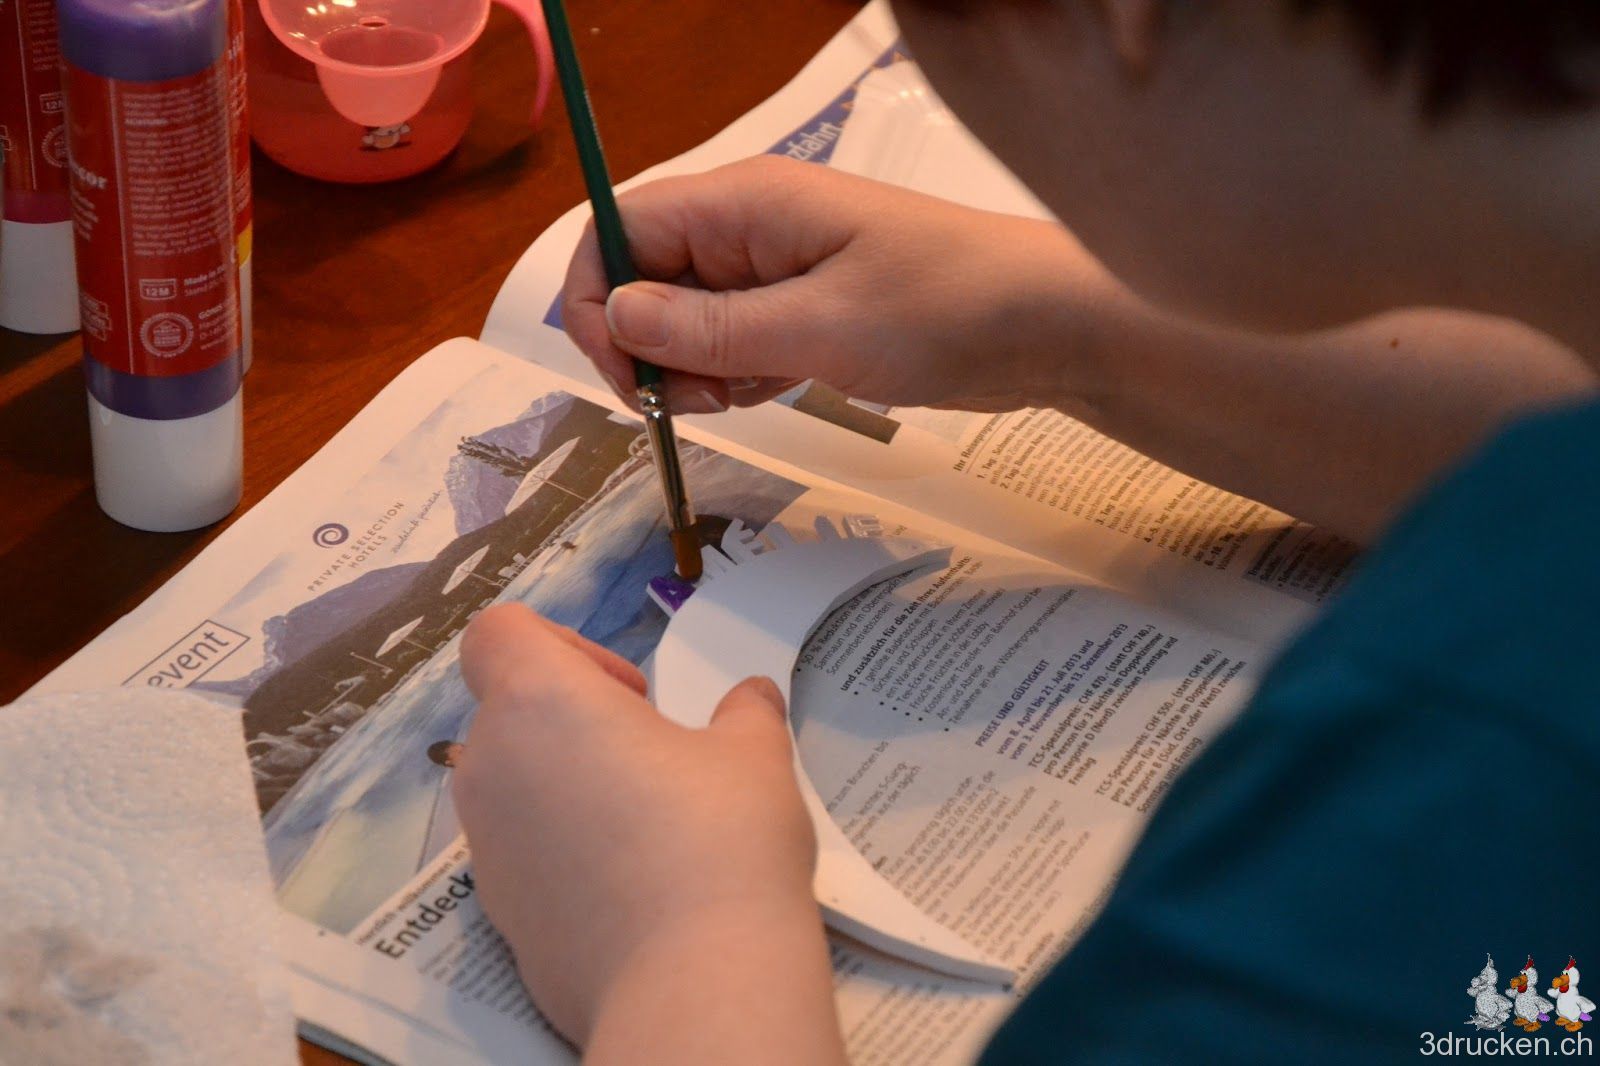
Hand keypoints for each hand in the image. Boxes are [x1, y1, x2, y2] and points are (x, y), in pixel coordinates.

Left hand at [454, 605, 839, 1059]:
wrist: (694, 983)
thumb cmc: (718, 839)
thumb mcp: (753, 755)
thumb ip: (745, 713)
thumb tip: (751, 696)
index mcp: (539, 702)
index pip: (497, 632)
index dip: (562, 644)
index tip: (628, 692)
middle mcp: (491, 767)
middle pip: (507, 711)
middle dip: (573, 721)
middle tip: (650, 755)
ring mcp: (487, 847)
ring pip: (512, 787)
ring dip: (565, 787)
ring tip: (646, 824)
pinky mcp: (499, 915)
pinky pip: (522, 856)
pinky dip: (562, 853)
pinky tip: (633, 886)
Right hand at [561, 155, 1140, 414]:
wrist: (1046, 326)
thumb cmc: (946, 306)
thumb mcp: (820, 327)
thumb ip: (712, 328)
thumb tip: (616, 317)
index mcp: (744, 204)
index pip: (620, 231)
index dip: (599, 300)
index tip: (625, 375)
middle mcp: (750, 228)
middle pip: (647, 279)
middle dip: (651, 347)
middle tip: (698, 399)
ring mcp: (778, 270)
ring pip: (687, 320)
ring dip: (695, 369)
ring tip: (751, 394)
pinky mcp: (804, 310)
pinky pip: (735, 342)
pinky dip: (737, 375)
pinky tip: (779, 391)